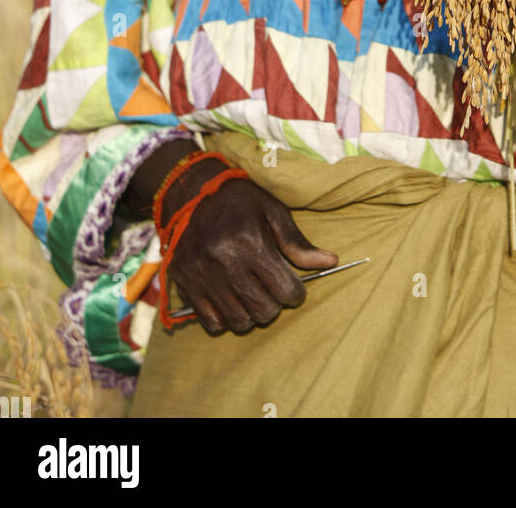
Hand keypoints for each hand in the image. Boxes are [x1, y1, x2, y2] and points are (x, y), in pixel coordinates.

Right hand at [163, 161, 337, 334]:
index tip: (294, 288)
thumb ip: (298, 243)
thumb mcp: (274, 213)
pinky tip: (233, 300)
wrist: (194, 193)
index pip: (284, 289)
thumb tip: (330, 261)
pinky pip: (212, 322)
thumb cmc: (242, 202)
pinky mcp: (185, 284)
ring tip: (255, 296)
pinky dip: (227, 319)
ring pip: (239, 320)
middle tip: (274, 291)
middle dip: (276, 305)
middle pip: (263, 309)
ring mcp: (202, 275)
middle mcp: (224, 260)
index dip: (296, 294)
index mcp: (250, 241)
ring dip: (253, 314)